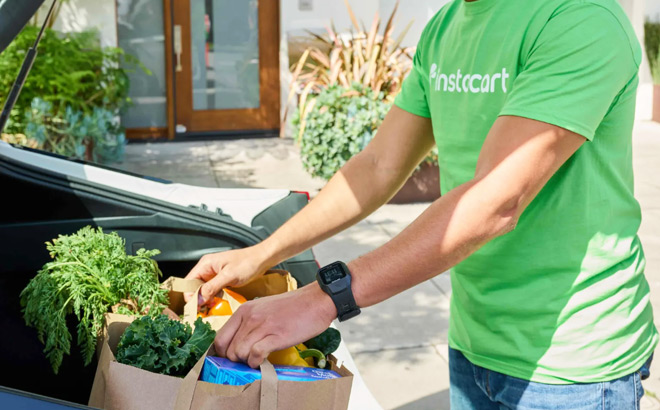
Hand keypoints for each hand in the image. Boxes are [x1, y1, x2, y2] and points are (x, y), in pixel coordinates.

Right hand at [184, 246, 268, 303]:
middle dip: (198, 299)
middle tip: (204, 310)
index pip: (189, 282)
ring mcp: (214, 274)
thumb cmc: (247, 263)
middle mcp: (207, 268)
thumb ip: (212, 287)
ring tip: (211, 308)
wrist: (262, 259)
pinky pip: (213, 290)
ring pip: (204, 290)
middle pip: (195, 287)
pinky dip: (214, 297)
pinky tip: (218, 304)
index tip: (196, 308)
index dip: (190, 296)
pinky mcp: (222, 279)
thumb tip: (199, 299)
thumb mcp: (229, 276)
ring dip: (206, 299)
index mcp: (205, 264)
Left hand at [214, 283, 336, 367]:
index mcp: (244, 310)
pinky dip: (257, 362)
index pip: (220, 338)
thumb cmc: (293, 307)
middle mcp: (250, 317)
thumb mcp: (264, 309)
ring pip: (239, 353)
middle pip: (228, 350)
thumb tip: (239, 345)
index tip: (234, 359)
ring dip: (247, 362)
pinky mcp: (276, 336)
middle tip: (248, 361)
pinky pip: (255, 354)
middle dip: (236, 361)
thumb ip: (249, 323)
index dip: (224, 354)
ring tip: (258, 360)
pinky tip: (264, 360)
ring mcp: (262, 326)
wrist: (316, 301)